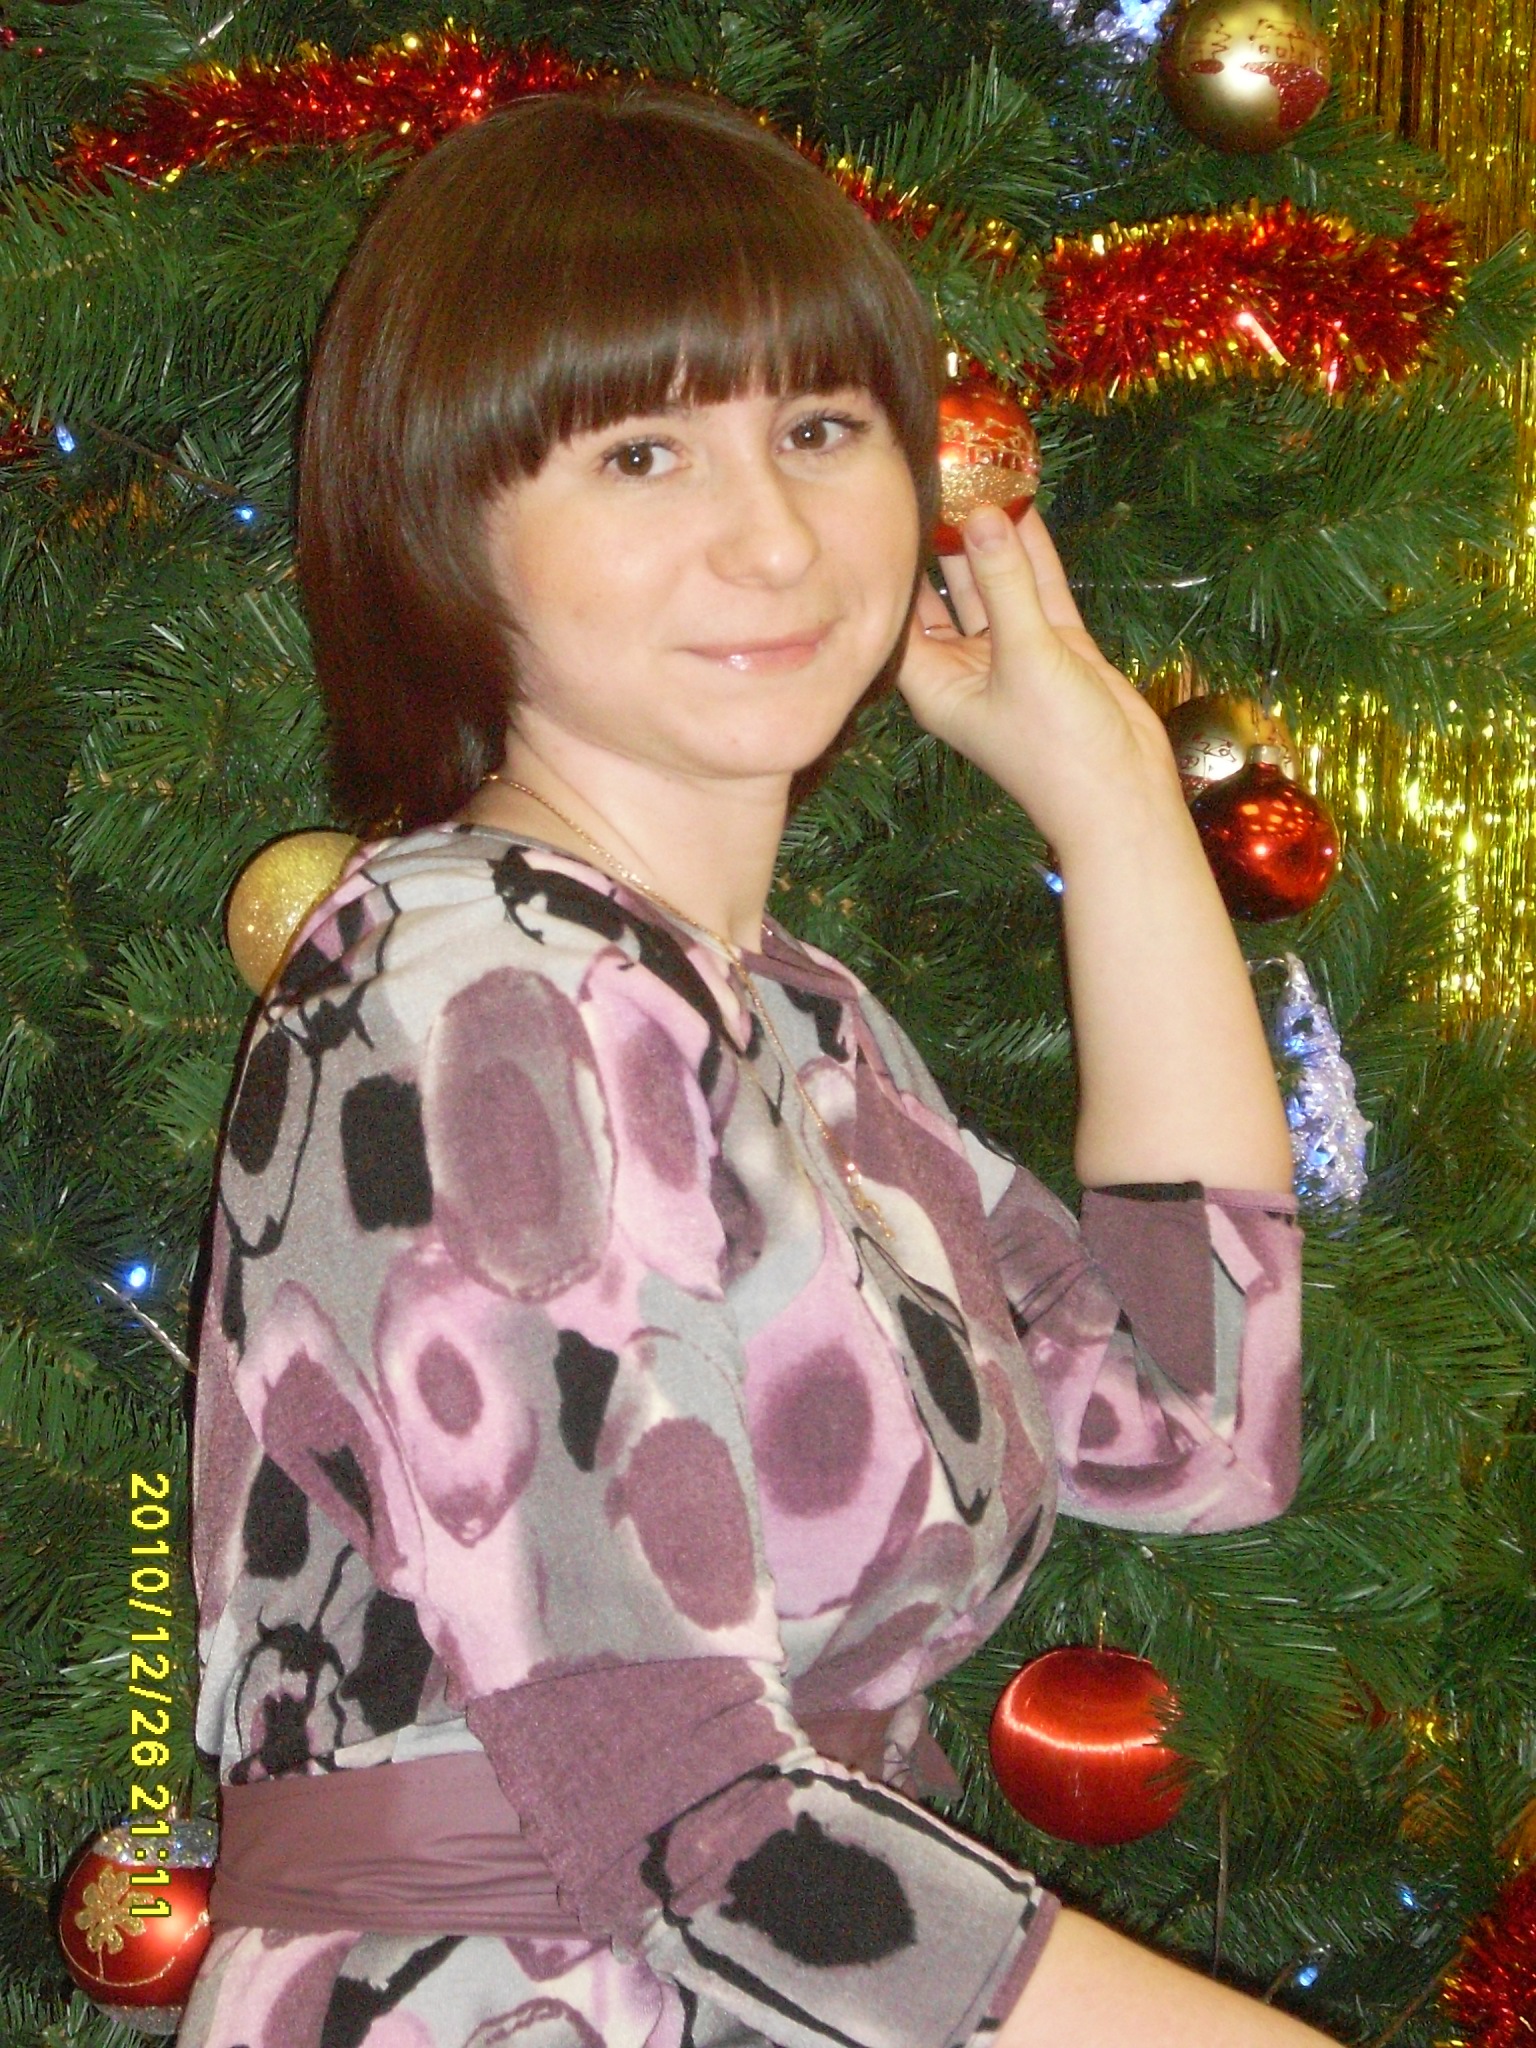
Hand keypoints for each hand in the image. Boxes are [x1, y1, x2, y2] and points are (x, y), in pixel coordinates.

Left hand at [898, 504, 1180, 858]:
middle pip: (941, 590)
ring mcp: (1010, 655)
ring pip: (992, 583)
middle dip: (940, 537)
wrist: (1122, 797)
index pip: (899, 608)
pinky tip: (1023, 501)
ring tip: (977, 471)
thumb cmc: (1057, 749)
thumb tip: (984, 513)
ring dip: (988, 536)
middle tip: (935, 469)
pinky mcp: (1054, 647)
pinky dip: (1031, 551)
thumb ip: (1005, 584)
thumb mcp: (1026, 658)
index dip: (894, 557)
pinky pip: (1035, 587)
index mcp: (933, 682)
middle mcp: (963, 666)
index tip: (891, 499)